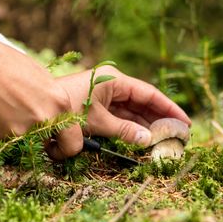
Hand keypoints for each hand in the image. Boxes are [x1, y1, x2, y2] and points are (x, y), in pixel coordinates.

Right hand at [0, 21, 83, 158]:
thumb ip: (49, 101)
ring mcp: (20, 131)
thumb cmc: (4, 62)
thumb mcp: (39, 78)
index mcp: (59, 104)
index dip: (64, 148)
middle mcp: (43, 120)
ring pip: (19, 141)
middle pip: (45, 145)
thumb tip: (53, 117)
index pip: (73, 143)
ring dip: (11, 130)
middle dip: (37, 141)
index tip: (55, 146)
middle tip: (21, 124)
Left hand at [56, 67, 190, 145]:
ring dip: (145, 126)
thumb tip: (148, 140)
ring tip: (164, 141)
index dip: (168, 108)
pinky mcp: (97, 108)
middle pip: (143, 104)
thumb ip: (124, 130)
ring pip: (132, 113)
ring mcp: (105, 97)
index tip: (184, 121)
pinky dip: (130, 129)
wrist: (38, 108)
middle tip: (177, 135)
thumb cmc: (66, 108)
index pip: (149, 94)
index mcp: (115, 80)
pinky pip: (120, 119)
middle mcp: (112, 86)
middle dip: (159, 120)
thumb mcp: (98, 121)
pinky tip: (143, 140)